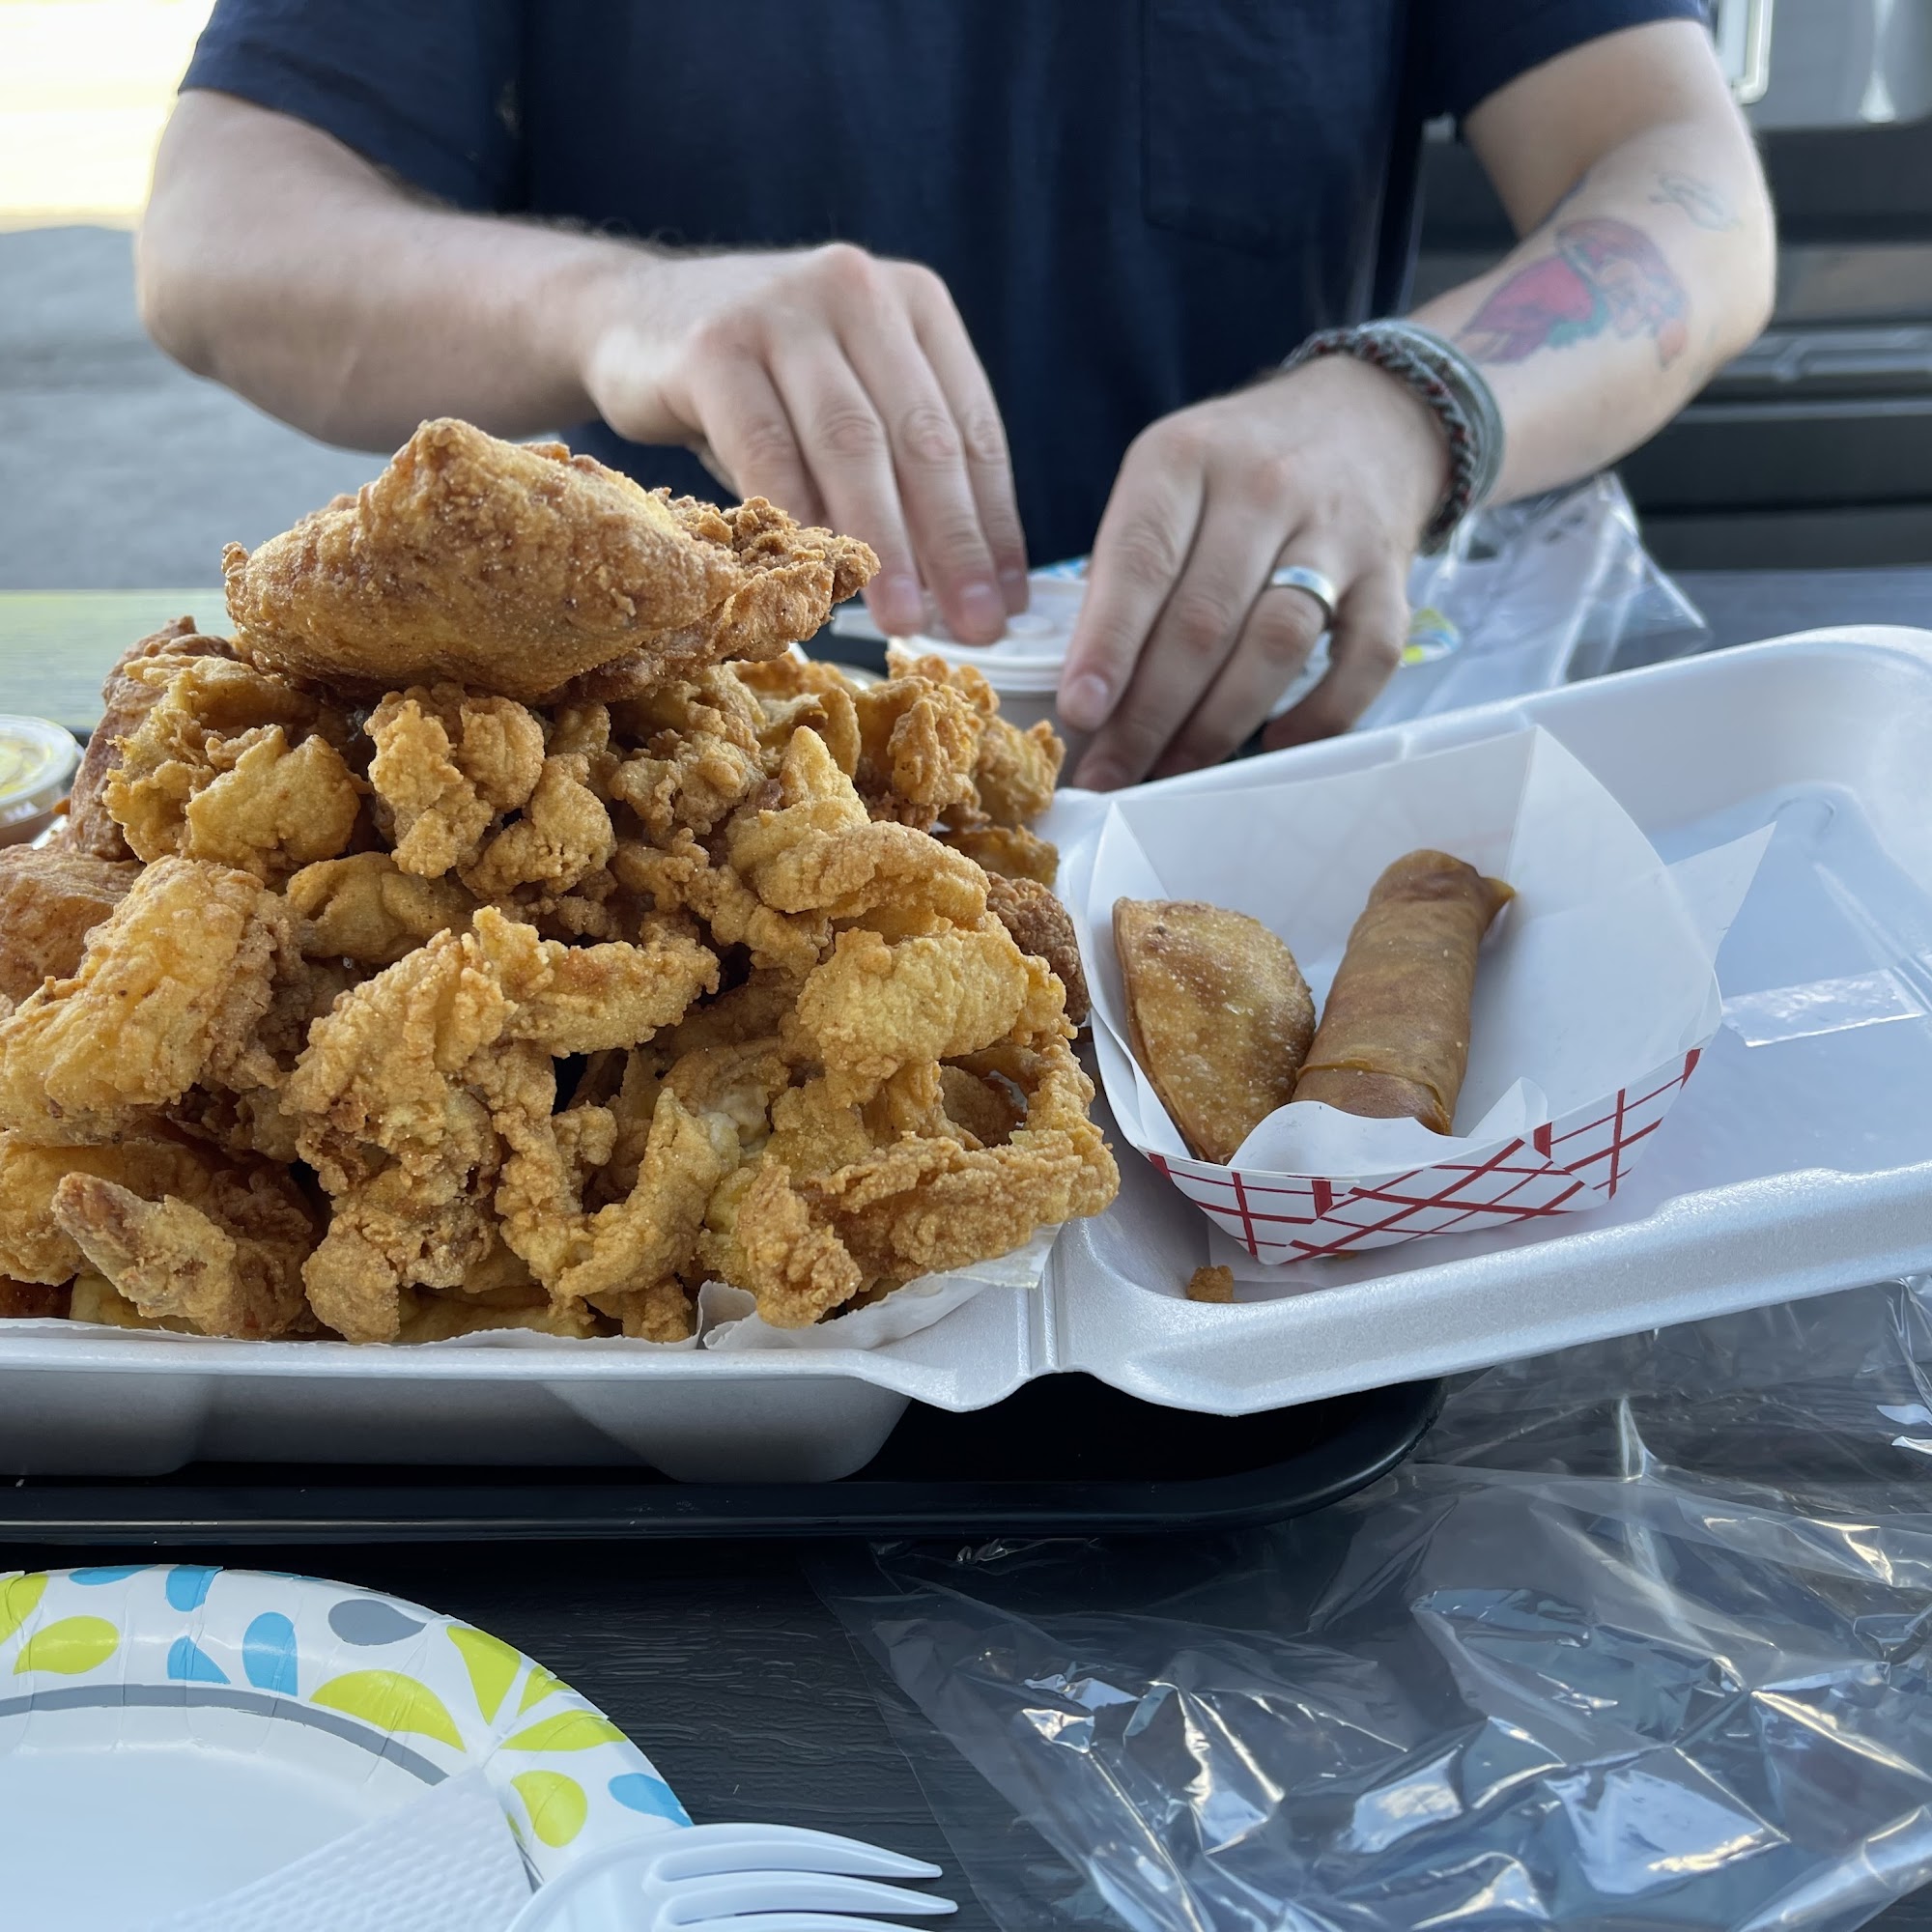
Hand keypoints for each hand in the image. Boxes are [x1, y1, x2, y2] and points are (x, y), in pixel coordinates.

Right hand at [578, 242, 1026, 641]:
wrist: (629, 317)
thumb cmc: (762, 385)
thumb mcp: (846, 407)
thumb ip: (903, 471)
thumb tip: (967, 590)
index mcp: (914, 302)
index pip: (972, 430)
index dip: (994, 526)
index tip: (1004, 605)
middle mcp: (857, 290)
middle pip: (922, 438)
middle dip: (953, 545)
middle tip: (973, 627)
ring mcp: (783, 311)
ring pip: (852, 446)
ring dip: (883, 544)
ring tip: (903, 620)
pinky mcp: (713, 346)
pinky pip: (766, 449)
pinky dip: (798, 519)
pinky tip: (818, 578)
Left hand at [1057, 356, 1449, 787]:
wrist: (1369, 415)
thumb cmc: (1240, 464)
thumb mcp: (1166, 478)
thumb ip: (1127, 565)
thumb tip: (1089, 684)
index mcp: (1185, 458)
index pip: (1141, 562)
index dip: (1108, 646)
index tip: (1079, 713)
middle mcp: (1263, 488)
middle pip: (1203, 621)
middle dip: (1148, 713)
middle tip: (1110, 772)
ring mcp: (1335, 533)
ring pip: (1275, 646)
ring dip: (1218, 723)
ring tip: (1170, 770)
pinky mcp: (1390, 576)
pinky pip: (1365, 659)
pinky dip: (1322, 713)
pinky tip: (1275, 743)